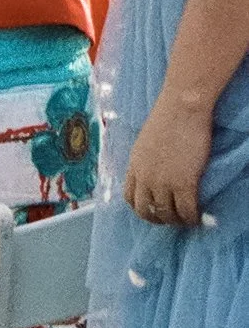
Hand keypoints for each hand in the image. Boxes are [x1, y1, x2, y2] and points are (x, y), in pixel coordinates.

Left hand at [123, 97, 212, 226]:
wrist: (182, 108)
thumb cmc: (167, 118)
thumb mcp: (145, 142)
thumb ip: (145, 160)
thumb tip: (154, 171)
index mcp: (134, 166)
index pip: (130, 198)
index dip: (141, 209)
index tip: (153, 211)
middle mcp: (145, 177)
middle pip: (145, 210)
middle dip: (157, 219)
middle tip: (170, 219)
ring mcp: (163, 182)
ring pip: (166, 214)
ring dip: (176, 220)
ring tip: (186, 219)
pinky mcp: (184, 183)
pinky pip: (186, 210)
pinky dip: (192, 218)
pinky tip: (198, 217)